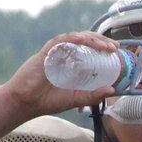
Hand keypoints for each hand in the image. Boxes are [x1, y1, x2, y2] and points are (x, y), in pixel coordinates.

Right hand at [4, 31, 121, 117]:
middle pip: (85, 40)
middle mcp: (64, 54)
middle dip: (101, 41)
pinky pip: (60, 40)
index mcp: (71, 62)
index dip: (102, 46)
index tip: (115, 50)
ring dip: (91, 39)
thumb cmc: (47, 100)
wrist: (26, 104)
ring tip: (104, 46)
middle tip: (114, 47)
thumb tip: (112, 90)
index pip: (89, 48)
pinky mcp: (46, 53)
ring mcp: (55, 52)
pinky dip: (72, 38)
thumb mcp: (76, 99)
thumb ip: (93, 95)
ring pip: (75, 37)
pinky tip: (83, 40)